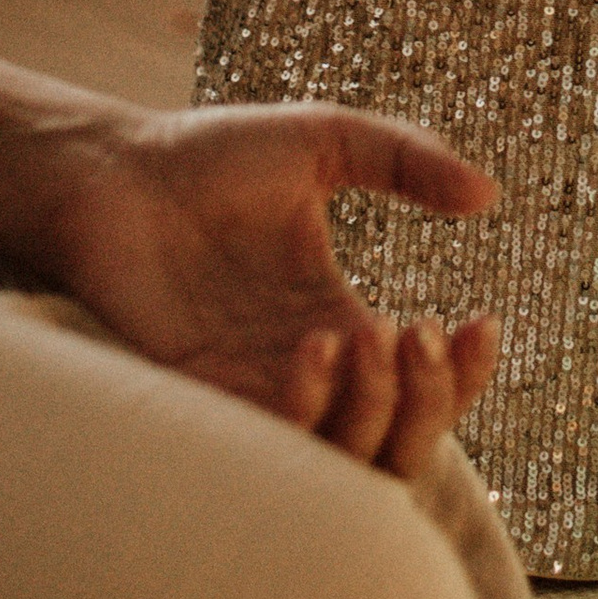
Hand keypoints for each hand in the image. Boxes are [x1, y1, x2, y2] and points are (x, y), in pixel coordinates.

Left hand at [42, 100, 501, 473]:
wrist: (108, 170)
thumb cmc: (207, 155)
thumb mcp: (327, 139)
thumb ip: (406, 159)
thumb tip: (490, 196)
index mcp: (337, 322)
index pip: (422, 385)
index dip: (464, 374)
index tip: (480, 321)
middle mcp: (302, 371)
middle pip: (397, 443)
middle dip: (432, 402)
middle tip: (425, 330)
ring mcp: (251, 391)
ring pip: (341, 459)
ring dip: (375, 408)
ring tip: (373, 331)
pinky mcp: (198, 400)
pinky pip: (267, 442)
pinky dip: (305, 408)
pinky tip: (315, 344)